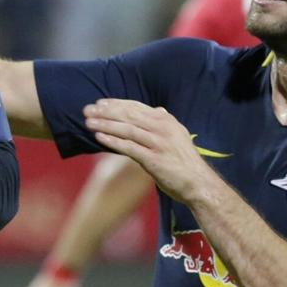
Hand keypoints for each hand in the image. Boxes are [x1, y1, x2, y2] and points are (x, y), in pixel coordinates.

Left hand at [84, 99, 209, 204]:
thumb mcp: (178, 136)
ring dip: (105, 124)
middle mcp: (162, 128)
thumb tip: (158, 110)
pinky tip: (99, 137)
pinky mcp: (153, 159)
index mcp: (166, 121)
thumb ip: (165, 123)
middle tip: (87, 109)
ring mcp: (158, 143)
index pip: (136, 107)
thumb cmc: (185, 161)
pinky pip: (129, 147)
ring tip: (88, 122)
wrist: (198, 183)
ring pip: (127, 129)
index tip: (100, 103)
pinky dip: (113, 141)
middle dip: (106, 112)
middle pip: (128, 116)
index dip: (116, 104)